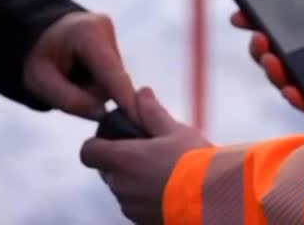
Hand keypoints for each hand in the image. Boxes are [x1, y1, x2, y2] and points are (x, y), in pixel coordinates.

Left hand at [23, 12, 136, 120]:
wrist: (34, 33)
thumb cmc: (35, 56)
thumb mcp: (40, 82)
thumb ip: (71, 100)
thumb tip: (102, 114)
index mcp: (87, 34)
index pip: (113, 73)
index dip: (126, 98)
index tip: (141, 119)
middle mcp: (106, 29)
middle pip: (113, 79)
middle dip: (93, 93)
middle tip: (65, 89)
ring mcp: (112, 33)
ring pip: (114, 79)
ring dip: (94, 88)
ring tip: (70, 79)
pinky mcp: (114, 41)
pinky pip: (112, 74)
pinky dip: (97, 81)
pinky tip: (81, 74)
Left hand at [80, 87, 211, 224]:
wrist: (215, 198)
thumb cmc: (194, 161)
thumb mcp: (175, 131)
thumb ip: (152, 112)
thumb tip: (141, 93)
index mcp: (122, 159)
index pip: (88, 152)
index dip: (97, 144)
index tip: (115, 139)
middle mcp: (120, 185)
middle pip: (108, 171)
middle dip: (124, 162)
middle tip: (151, 153)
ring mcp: (131, 207)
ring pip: (124, 189)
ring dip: (137, 180)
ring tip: (167, 173)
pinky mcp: (143, 222)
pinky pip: (137, 206)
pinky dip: (148, 197)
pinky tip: (172, 190)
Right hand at [231, 0, 303, 115]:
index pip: (274, 31)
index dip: (253, 23)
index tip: (239, 14)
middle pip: (272, 57)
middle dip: (258, 47)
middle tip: (258, 35)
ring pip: (284, 81)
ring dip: (271, 70)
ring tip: (270, 56)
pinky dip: (296, 97)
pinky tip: (289, 87)